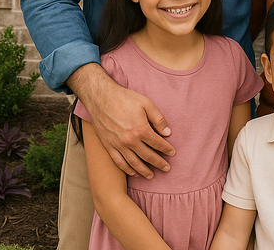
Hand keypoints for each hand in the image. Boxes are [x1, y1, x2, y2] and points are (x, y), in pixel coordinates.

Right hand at [69, 63, 174, 178]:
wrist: (101, 98)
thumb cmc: (125, 98)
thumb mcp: (146, 103)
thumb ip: (158, 119)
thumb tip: (168, 132)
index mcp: (140, 129)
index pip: (157, 143)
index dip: (166, 149)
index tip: (172, 153)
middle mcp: (130, 140)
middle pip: (147, 156)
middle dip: (158, 163)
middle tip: (166, 168)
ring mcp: (118, 145)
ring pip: (133, 163)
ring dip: (144, 171)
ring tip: (151, 176)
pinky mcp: (108, 146)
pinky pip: (119, 162)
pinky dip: (127, 169)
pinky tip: (133, 173)